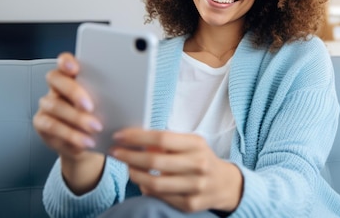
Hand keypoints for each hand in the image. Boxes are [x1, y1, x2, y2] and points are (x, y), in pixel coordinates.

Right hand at [32, 52, 104, 193]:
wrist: (92, 144)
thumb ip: (110, 94)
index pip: (65, 61)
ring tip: (96, 128)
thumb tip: (128, 89)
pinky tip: (85, 141)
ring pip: (55, 106)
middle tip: (90, 106)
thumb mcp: (109, 106)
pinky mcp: (41, 123)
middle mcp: (56, 87)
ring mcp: (47, 105)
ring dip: (76, 118)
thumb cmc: (103, 117)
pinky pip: (52, 127)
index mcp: (73, 76)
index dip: (67, 61)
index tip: (75, 68)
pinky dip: (71, 135)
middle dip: (74, 92)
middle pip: (56, 80)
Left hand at [110, 129, 242, 212]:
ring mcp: (195, 186)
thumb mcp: (190, 144)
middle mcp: (198, 165)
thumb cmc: (200, 158)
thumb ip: (167, 142)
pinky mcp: (190, 204)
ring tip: (127, 167)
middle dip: (129, 156)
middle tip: (116, 152)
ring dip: (134, 174)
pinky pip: (159, 196)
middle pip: (154, 161)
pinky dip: (146, 188)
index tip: (120, 136)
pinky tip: (141, 181)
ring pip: (154, 183)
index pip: (162, 138)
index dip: (137, 137)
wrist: (224, 184)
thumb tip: (135, 140)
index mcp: (197, 145)